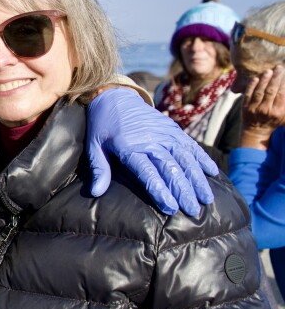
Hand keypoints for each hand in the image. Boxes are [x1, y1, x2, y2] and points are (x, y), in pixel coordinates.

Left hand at [86, 88, 216, 215]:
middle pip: (171, 168)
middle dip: (183, 190)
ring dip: (197, 178)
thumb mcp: (95, 146)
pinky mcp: (173, 129)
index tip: (171, 208)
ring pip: (185, 158)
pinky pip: (191, 145)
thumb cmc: (103, 126)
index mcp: (130, 146)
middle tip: (193, 211)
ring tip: (206, 198)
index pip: (148, 172)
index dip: (160, 190)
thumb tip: (95, 192)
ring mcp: (165, 133)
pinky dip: (203, 158)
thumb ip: (99, 169)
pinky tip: (213, 172)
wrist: (115, 97)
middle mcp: (151, 140)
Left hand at [240, 64, 284, 148]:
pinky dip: (252, 86)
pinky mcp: (245, 107)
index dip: (284, 83)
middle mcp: (266, 110)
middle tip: (279, 67)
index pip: (282, 94)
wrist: (256, 131)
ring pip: (260, 91)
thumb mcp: (284, 115)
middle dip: (276, 78)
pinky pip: (248, 94)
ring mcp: (254, 108)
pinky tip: (256, 78)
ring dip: (264, 79)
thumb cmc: (273, 121)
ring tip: (269, 71)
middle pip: (272, 91)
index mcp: (278, 112)